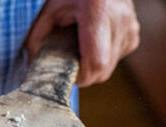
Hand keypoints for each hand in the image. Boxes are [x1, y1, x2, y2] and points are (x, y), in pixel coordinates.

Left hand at [26, 0, 140, 86]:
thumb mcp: (49, 10)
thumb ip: (37, 40)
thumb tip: (32, 69)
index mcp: (97, 10)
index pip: (96, 62)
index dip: (80, 76)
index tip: (64, 75)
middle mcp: (119, 19)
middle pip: (103, 70)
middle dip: (83, 74)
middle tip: (66, 62)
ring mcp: (130, 27)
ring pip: (109, 68)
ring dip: (91, 67)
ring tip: (79, 46)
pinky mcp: (133, 34)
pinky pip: (115, 59)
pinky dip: (102, 57)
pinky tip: (93, 42)